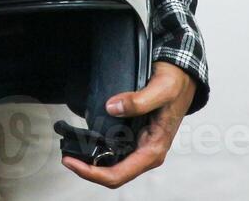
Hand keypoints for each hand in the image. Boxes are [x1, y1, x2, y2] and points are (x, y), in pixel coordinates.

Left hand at [60, 61, 194, 187]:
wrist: (182, 75)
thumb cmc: (175, 84)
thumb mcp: (161, 89)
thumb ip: (139, 100)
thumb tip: (112, 108)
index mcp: (154, 149)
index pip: (120, 173)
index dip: (93, 173)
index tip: (72, 162)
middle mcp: (146, 152)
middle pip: (114, 173)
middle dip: (88, 170)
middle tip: (66, 157)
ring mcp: (140, 145)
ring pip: (113, 164)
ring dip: (92, 162)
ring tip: (70, 150)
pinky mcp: (135, 135)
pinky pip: (114, 149)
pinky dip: (98, 149)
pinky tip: (85, 139)